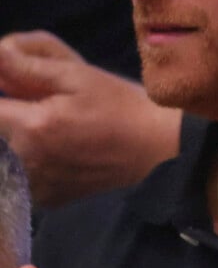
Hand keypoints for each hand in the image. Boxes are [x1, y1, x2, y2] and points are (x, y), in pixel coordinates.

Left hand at [0, 30, 181, 206]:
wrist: (153, 145)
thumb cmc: (119, 103)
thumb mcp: (79, 75)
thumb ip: (30, 67)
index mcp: (32, 126)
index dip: (3, 96)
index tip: (18, 90)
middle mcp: (26, 161)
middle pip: (0, 133)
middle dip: (12, 117)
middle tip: (46, 106)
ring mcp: (36, 185)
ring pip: (9, 157)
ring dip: (20, 140)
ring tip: (57, 129)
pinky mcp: (47, 199)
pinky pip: (23, 178)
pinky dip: (32, 162)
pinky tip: (60, 151)